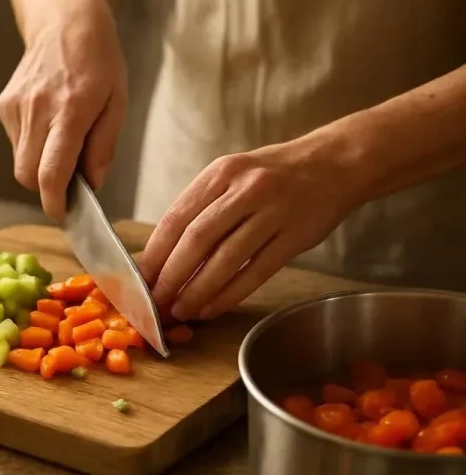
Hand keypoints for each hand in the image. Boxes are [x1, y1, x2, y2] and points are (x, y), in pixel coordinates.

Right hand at [0, 0, 126, 221]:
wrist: (64, 19)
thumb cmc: (98, 60)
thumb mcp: (117, 102)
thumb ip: (104, 147)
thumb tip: (92, 183)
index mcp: (70, 111)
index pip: (51, 173)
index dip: (54, 203)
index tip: (62, 215)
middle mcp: (37, 109)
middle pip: (29, 176)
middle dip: (47, 187)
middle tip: (69, 177)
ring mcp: (16, 106)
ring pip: (20, 162)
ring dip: (39, 166)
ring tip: (61, 142)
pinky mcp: (4, 105)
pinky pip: (15, 144)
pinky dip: (31, 147)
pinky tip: (47, 125)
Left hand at [139, 134, 359, 319]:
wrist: (335, 163)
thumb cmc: (275, 176)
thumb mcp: (234, 176)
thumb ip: (202, 209)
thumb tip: (162, 256)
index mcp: (222, 173)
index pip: (176, 218)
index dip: (154, 254)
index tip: (138, 281)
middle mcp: (246, 189)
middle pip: (196, 239)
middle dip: (170, 277)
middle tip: (155, 303)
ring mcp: (273, 212)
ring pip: (225, 259)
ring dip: (198, 290)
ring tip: (181, 310)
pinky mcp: (294, 236)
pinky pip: (255, 272)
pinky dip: (229, 294)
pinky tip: (212, 308)